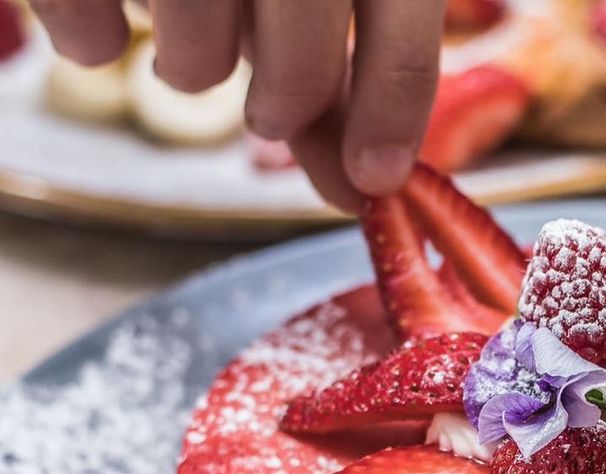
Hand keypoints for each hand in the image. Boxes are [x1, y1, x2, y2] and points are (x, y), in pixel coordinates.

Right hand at [28, 0, 446, 203]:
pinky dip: (91, 38)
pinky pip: (81, 4)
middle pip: (300, 1)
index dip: (393, 101)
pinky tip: (102, 30)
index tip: (373, 177)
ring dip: (190, 64)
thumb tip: (361, 191)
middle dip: (290, 92)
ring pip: (192, 12)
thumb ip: (331, 94)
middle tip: (269, 118)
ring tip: (181, 47)